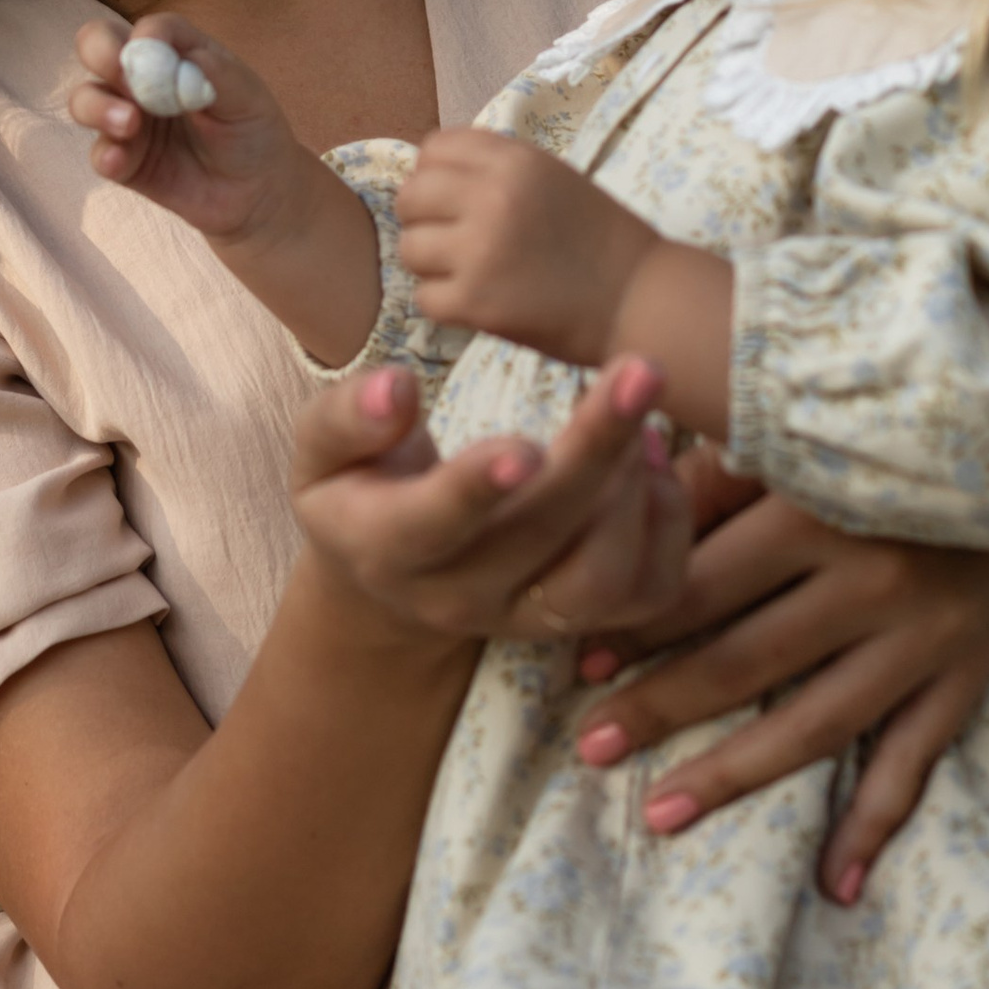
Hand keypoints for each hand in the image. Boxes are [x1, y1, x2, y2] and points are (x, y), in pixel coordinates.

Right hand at [67, 14, 314, 250]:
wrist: (258, 193)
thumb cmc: (253, 131)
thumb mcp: (248, 97)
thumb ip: (216, 73)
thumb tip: (183, 57)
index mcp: (175, 53)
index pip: (149, 30)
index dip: (146, 35)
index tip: (152, 50)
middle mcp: (143, 80)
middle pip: (98, 47)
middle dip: (100, 53)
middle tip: (120, 74)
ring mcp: (128, 120)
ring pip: (86, 98)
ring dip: (97, 105)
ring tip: (129, 123)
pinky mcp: (124, 162)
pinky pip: (98, 153)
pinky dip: (103, 154)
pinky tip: (118, 160)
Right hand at [291, 356, 686, 644]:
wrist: (390, 575)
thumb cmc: (358, 486)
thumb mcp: (320, 449)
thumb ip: (348, 417)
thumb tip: (397, 388)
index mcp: (388, 549)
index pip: (434, 525)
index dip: (477, 489)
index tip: (523, 445)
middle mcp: (460, 598)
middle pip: (542, 536)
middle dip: (597, 448)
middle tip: (639, 369)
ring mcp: (526, 617)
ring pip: (604, 578)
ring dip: (637, 490)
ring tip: (638, 411)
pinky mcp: (583, 620)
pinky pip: (650, 589)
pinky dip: (667, 520)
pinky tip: (647, 455)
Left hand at [396, 128, 658, 365]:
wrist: (641, 300)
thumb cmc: (600, 239)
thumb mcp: (552, 177)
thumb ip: (495, 169)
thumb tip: (429, 171)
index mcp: (514, 160)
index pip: (433, 148)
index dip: (435, 174)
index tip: (453, 198)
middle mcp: (491, 197)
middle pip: (410, 196)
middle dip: (424, 219)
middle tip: (453, 239)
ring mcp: (479, 250)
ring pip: (410, 248)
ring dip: (432, 265)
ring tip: (467, 272)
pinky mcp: (475, 302)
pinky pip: (424, 297)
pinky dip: (445, 304)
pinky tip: (477, 303)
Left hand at [564, 467, 988, 896]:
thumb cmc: (896, 425)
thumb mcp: (808, 431)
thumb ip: (719, 470)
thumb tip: (618, 497)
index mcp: (818, 504)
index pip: (703, 582)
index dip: (636, 626)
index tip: (580, 661)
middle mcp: (873, 577)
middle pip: (744, 660)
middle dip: (658, 708)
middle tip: (588, 749)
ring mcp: (926, 636)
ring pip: (814, 723)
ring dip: (733, 776)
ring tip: (659, 815)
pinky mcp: (970, 671)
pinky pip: (916, 759)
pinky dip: (876, 824)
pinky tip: (836, 885)